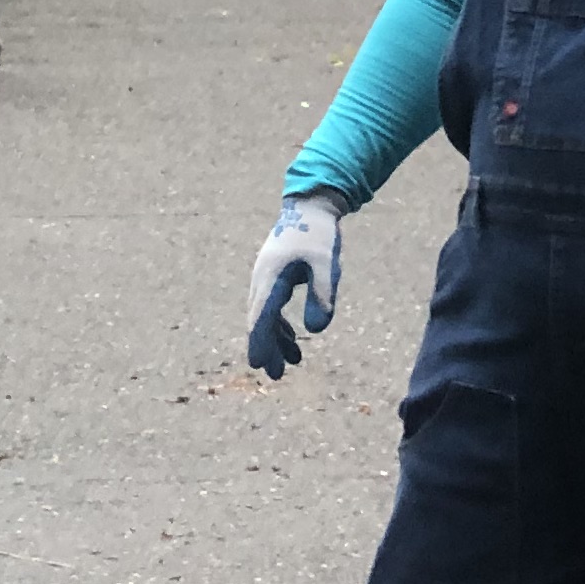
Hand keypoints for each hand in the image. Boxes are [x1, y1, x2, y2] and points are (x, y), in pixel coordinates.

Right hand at [244, 193, 343, 378]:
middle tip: (276, 374)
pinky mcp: (274, 279)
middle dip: (266, 347)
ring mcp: (266, 279)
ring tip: (291, 363)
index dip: (260, 341)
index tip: (258, 363)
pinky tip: (293, 341)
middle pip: (259, 320)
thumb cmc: (319, 235)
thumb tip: (314, 331)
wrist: (310, 208)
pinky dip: (279, 326)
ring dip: (275, 340)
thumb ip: (321, 295)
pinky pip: (271, 308)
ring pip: (264, 316)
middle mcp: (262, 280)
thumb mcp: (326, 264)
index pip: (261, 315)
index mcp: (272, 276)